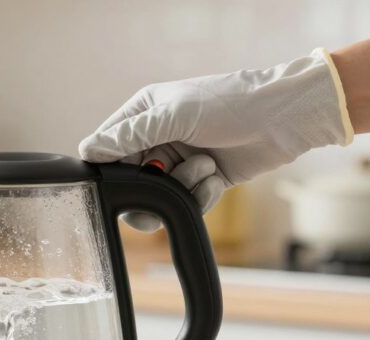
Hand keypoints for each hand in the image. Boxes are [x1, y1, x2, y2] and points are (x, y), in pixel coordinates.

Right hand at [80, 48, 352, 214]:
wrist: (283, 119)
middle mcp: (156, 139)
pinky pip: (185, 205)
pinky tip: (218, 176)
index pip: (106, 148)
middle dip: (153, 185)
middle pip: (130, 182)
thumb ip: (128, 135)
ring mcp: (178, 162)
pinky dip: (202, 196)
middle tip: (168, 179)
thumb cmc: (230, 103)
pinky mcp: (200, 183)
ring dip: (182, 189)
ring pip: (158, 198)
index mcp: (143, 114)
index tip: (128, 177)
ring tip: (206, 167)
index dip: (111, 169)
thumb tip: (86, 150)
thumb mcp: (173, 115)